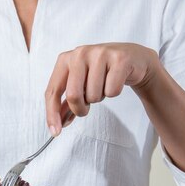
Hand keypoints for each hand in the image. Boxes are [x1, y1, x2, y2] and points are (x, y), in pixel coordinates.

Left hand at [45, 43, 160, 135]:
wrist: (132, 59)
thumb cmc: (102, 73)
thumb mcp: (81, 85)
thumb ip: (67, 103)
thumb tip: (57, 123)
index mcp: (65, 59)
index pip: (52, 91)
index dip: (52, 114)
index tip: (55, 132)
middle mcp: (80, 53)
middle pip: (73, 95)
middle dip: (80, 109)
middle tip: (86, 108)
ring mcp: (100, 54)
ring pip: (94, 95)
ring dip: (99, 98)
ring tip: (104, 86)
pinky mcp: (119, 59)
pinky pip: (112, 91)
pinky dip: (113, 92)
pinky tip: (116, 81)